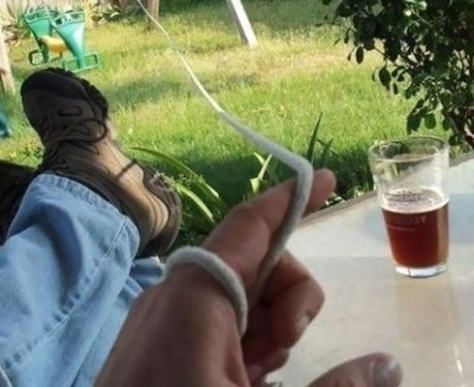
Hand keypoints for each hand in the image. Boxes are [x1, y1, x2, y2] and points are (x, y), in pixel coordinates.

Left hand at [97, 170, 400, 385]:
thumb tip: (388, 363)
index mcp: (194, 295)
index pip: (249, 225)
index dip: (290, 199)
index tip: (322, 179)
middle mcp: (176, 292)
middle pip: (253, 263)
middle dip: (288, 298)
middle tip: (287, 348)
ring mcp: (163, 316)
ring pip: (238, 295)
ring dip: (267, 327)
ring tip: (262, 373)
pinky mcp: (158, 340)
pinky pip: (214, 319)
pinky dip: (243, 340)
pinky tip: (246, 376)